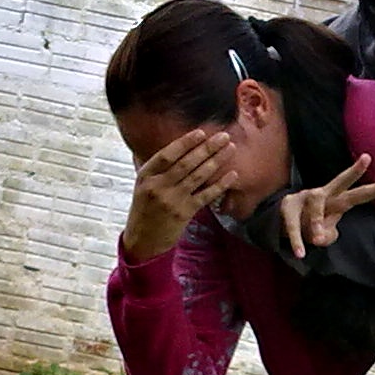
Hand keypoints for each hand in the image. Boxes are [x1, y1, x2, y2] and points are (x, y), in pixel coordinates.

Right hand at [122, 130, 237, 261]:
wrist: (142, 242)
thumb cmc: (145, 211)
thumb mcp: (143, 186)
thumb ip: (157, 169)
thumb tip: (175, 147)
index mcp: (146, 176)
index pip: (167, 155)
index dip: (185, 142)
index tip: (201, 132)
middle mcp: (158, 186)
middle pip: (186, 163)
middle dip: (207, 147)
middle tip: (223, 135)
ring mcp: (172, 200)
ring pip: (198, 176)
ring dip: (216, 161)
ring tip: (230, 148)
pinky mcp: (184, 213)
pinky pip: (205, 195)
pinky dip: (220, 184)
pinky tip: (232, 175)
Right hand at [280, 155, 374, 258]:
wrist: (280, 220)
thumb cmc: (309, 225)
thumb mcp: (324, 232)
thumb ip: (329, 234)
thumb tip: (326, 235)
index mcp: (334, 200)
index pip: (357, 194)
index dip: (374, 189)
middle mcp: (322, 195)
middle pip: (341, 183)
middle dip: (354, 172)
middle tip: (367, 158)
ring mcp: (304, 199)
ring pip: (316, 203)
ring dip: (316, 220)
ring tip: (317, 240)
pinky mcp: (288, 209)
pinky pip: (293, 225)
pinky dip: (296, 240)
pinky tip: (300, 253)